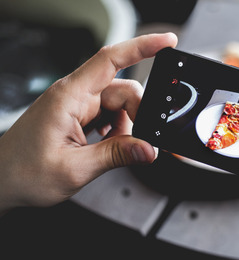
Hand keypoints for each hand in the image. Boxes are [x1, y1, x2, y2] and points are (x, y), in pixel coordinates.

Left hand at [0, 33, 177, 213]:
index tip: (166, 42)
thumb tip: (149, 149)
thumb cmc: (22, 172)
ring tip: (115, 150)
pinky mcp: (79, 118)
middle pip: (123, 89)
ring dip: (127, 127)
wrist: (1, 182)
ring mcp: (77, 107)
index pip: (110, 60)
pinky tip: (108, 147)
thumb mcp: (75, 168)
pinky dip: (118, 131)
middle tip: (141, 141)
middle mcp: (74, 97)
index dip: (142, 47)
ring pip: (119, 105)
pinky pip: (110, 116)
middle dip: (139, 113)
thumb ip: (116, 155)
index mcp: (69, 97)